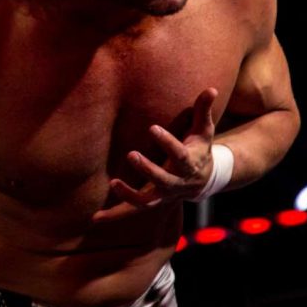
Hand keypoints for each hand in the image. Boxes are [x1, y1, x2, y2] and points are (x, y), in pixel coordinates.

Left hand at [94, 88, 217, 222]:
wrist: (204, 180)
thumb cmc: (199, 148)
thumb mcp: (204, 130)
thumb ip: (203, 110)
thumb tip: (211, 88)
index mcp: (189, 163)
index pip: (179, 153)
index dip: (167, 142)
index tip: (152, 128)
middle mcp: (177, 182)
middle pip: (163, 179)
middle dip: (148, 169)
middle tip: (131, 154)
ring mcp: (164, 195)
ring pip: (148, 201)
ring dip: (130, 196)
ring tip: (113, 184)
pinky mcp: (151, 201)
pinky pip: (133, 211)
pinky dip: (115, 216)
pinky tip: (95, 218)